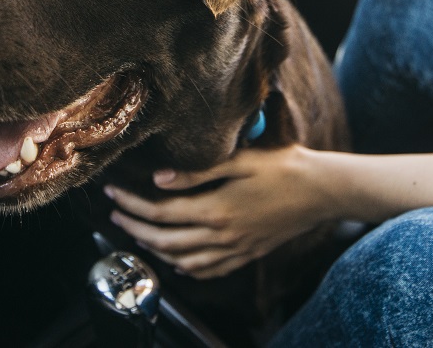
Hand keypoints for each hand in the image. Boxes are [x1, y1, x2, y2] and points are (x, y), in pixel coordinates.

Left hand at [105, 144, 332, 278]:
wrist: (321, 192)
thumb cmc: (282, 167)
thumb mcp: (239, 160)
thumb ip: (196, 172)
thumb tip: (158, 179)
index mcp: (216, 209)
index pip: (160, 212)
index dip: (131, 204)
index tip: (111, 192)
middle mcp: (222, 236)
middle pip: (164, 240)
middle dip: (133, 227)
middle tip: (114, 214)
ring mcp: (234, 250)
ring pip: (182, 260)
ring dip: (154, 249)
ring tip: (137, 233)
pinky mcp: (245, 255)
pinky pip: (207, 271)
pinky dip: (184, 267)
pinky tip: (176, 258)